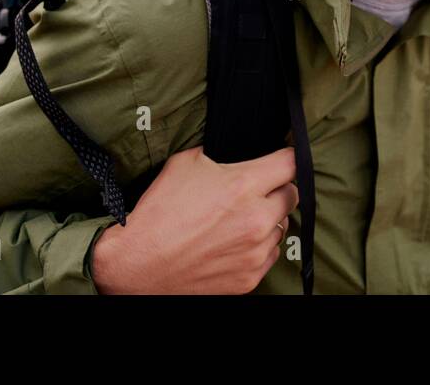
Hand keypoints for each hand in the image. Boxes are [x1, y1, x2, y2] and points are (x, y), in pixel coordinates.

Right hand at [90, 145, 297, 293]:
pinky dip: (257, 247)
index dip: (288, 156)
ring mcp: (255, 252)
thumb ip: (222, 156)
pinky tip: (232, 243)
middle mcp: (256, 219)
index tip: (285, 158)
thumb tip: (239, 153)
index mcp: (244, 186)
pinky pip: (270, 254)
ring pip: (281, 227)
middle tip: (255, 191)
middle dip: (276, 189)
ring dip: (266, 221)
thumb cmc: (159, 213)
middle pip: (292, 195)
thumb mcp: (186, 164)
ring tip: (235, 221)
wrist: (137, 264)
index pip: (292, 163)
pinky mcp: (250, 277)